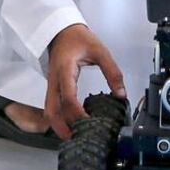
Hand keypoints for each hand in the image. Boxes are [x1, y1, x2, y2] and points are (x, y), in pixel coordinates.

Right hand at [45, 24, 125, 139]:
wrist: (61, 30)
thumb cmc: (78, 38)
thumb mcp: (99, 50)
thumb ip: (112, 71)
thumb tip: (121, 93)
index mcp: (65, 69)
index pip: (68, 97)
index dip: (78, 113)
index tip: (89, 122)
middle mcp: (54, 79)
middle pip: (52, 110)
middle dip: (62, 127)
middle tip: (77, 139)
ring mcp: (51, 83)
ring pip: (49, 110)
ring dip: (58, 125)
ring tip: (73, 136)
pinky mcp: (52, 86)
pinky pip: (51, 105)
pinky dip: (58, 117)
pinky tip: (69, 123)